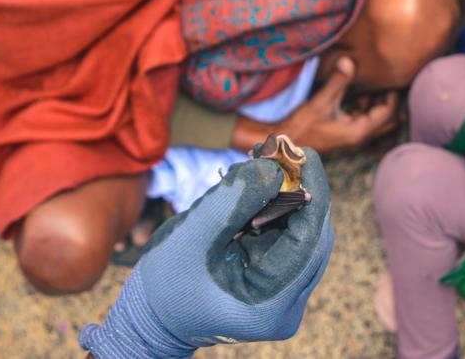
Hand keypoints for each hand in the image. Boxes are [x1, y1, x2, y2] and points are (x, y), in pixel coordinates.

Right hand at [79, 147, 333, 357]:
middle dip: (296, 188)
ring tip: (262, 160)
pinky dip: (272, 207)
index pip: (308, 240)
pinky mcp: (276, 282)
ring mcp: (285, 295)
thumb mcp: (192, 236)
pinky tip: (256, 183)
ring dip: (284, 194)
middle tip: (277, 149)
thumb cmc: (165, 282)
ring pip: (300, 231)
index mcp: (271, 305)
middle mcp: (288, 305)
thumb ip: (232, 200)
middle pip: (312, 234)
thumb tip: (274, 167)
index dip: (310, 190)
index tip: (303, 151)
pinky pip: (284, 236)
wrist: (152, 316)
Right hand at [279, 57, 400, 151]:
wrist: (287, 142)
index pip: (388, 113)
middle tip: (386, 82)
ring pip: (378, 121)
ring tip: (373, 84)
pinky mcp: (347, 133)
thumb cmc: (303, 125)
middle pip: (390, 121)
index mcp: (360, 131)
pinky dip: (367, 108)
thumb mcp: (320, 102)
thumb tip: (349, 61)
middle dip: (391, 102)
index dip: (393, 95)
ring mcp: (354, 136)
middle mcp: (361, 136)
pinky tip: (358, 94)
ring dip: (378, 104)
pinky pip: (366, 120)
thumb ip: (337, 82)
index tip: (392, 77)